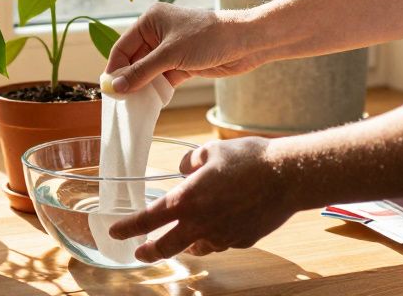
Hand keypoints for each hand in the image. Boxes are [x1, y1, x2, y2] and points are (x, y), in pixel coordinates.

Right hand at [104, 2, 266, 93]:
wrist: (246, 42)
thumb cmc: (208, 37)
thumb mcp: (170, 55)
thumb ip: (142, 72)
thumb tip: (116, 86)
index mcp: (150, 21)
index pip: (123, 46)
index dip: (114, 68)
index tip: (108, 90)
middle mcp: (158, 33)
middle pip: (134, 60)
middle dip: (128, 80)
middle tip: (120, 102)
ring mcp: (171, 50)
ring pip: (148, 71)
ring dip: (143, 87)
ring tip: (134, 105)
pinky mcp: (183, 63)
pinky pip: (163, 78)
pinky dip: (157, 90)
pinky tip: (151, 102)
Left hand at [110, 137, 295, 260]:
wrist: (287, 176)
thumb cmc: (249, 159)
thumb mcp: (210, 151)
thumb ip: (189, 163)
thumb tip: (183, 172)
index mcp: (187, 200)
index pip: (148, 219)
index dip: (128, 227)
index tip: (115, 231)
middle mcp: (201, 223)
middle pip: (166, 247)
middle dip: (148, 251)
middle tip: (139, 252)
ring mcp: (222, 236)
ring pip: (196, 246)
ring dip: (186, 242)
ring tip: (183, 235)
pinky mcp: (242, 240)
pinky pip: (220, 242)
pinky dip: (213, 235)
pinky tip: (220, 223)